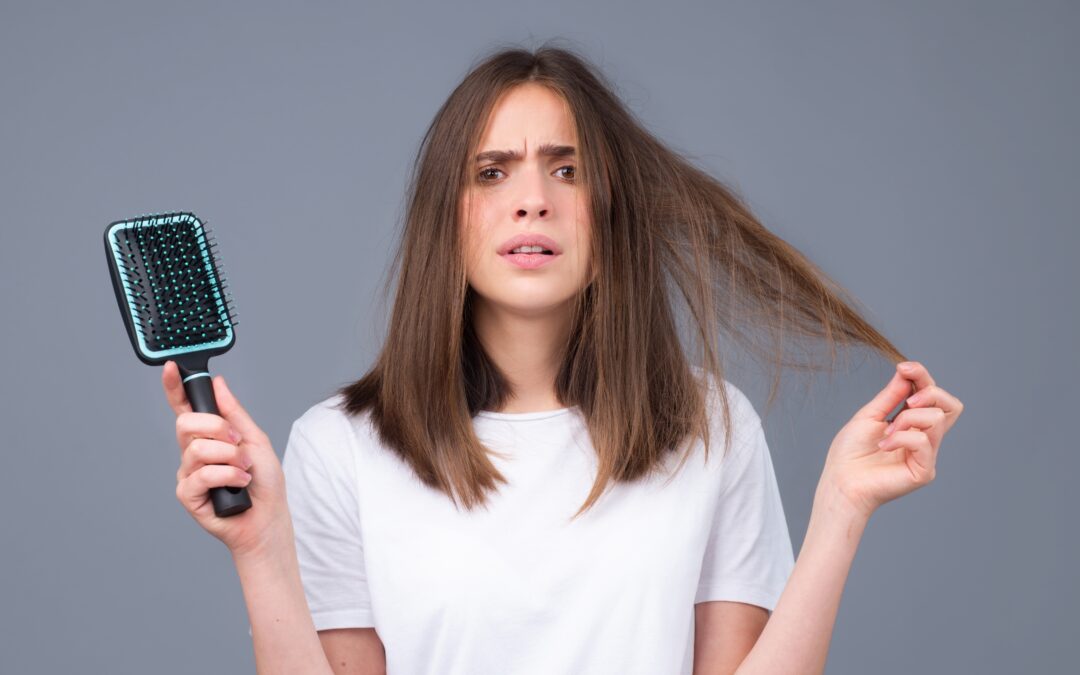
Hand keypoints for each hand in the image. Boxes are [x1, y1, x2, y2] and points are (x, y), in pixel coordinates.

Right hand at [163, 361, 291, 558]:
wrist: (268, 518)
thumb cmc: (264, 483)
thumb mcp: (255, 439)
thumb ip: (234, 413)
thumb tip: (219, 384)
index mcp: (208, 436)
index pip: (186, 408)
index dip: (175, 387)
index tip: (171, 367)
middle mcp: (194, 452)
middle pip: (186, 424)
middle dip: (218, 428)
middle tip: (238, 442)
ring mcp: (188, 473)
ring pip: (197, 449)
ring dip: (230, 457)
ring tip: (244, 470)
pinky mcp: (188, 494)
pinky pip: (201, 474)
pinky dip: (227, 476)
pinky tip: (239, 484)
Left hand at [817, 361, 964, 519]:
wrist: (840, 481)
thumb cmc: (850, 452)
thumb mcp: (870, 415)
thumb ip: (891, 395)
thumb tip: (906, 371)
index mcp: (912, 424)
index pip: (933, 396)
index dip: (924, 377)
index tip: (904, 367)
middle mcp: (924, 438)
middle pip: (951, 406)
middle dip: (930, 392)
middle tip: (907, 401)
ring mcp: (926, 455)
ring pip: (937, 418)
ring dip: (907, 418)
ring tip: (886, 433)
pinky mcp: (924, 470)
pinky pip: (923, 440)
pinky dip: (901, 437)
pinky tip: (883, 447)